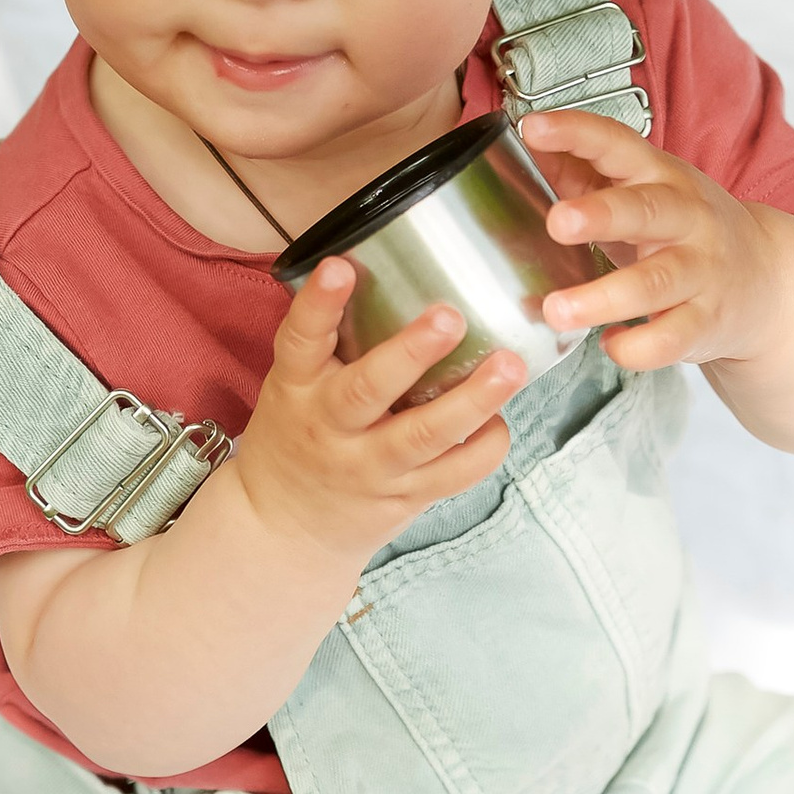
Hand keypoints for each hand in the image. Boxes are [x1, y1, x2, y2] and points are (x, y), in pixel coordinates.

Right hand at [231, 258, 522, 565]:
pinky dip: (484, 448)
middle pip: (368, 391)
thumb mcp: (296, 386)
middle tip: (450, 316)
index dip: (320, 303)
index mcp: (296, 387)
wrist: (284, 527)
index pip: (301, 339)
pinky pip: (452, 475)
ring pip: (423, 436)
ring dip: (472, 401)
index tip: (341, 265)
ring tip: (509, 367)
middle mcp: (330, 427)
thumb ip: (335, 344)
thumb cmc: (300, 434)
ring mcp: (368, 467)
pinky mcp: (403, 498)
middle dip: (411, 353)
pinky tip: (501, 420)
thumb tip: (397, 268)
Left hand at [519, 107, 787, 372]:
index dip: (576, 133)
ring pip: (653, 284)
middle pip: (645, 211)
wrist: (768, 278)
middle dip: (600, 215)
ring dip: (602, 298)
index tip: (532, 128)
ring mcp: (700, 271)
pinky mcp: (706, 322)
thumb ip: (587, 172)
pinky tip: (610, 343)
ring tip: (557, 311)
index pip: (619, 144)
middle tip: (557, 224)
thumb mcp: (646, 190)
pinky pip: (669, 339)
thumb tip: (528, 142)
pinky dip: (635, 347)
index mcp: (662, 177)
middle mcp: (686, 218)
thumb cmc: (685, 230)